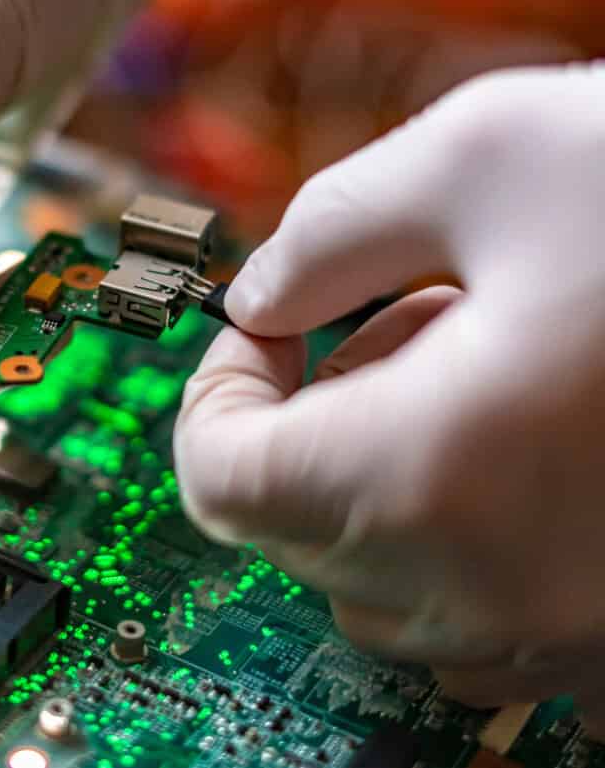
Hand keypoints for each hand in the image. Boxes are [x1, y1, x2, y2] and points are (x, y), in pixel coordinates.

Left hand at [174, 64, 604, 731]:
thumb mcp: (485, 156)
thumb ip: (325, 232)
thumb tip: (258, 296)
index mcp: (431, 477)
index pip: (221, 482)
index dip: (217, 391)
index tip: (265, 327)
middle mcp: (493, 585)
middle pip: (294, 528)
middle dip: (306, 414)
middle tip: (391, 317)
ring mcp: (565, 627)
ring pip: (379, 573)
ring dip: (378, 465)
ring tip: (477, 356)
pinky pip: (475, 606)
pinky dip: (455, 519)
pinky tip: (527, 425)